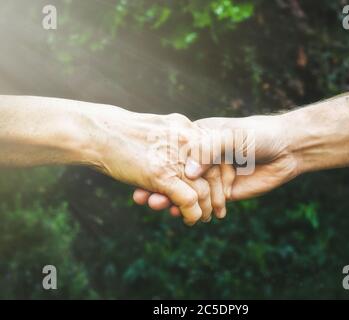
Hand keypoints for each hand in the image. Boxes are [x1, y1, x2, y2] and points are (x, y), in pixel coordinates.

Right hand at [87, 106, 217, 224]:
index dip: (224, 175)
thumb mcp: (161, 128)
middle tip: (218, 211)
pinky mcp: (161, 175)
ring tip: (204, 218)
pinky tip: (190, 220)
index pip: (218, 155)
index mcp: (189, 129)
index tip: (225, 188)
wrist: (100, 131)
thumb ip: (179, 139)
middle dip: (219, 196)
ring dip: (206, 209)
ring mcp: (175, 158)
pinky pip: (187, 200)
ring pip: (203, 190)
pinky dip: (192, 214)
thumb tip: (190, 156)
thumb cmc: (127, 131)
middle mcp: (188, 141)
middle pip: (215, 173)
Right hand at [133, 115, 300, 214]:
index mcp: (200, 139)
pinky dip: (189, 208)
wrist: (287, 150)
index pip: (174, 152)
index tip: (141, 171)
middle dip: (158, 184)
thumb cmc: (258, 136)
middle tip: (143, 196)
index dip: (157, 162)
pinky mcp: (222, 193)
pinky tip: (177, 213)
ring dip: (169, 198)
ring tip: (155, 205)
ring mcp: (211, 177)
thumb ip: (210, 150)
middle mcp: (203, 159)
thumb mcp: (232, 136)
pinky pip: (202, 202)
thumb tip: (188, 172)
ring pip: (186, 189)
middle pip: (175, 173)